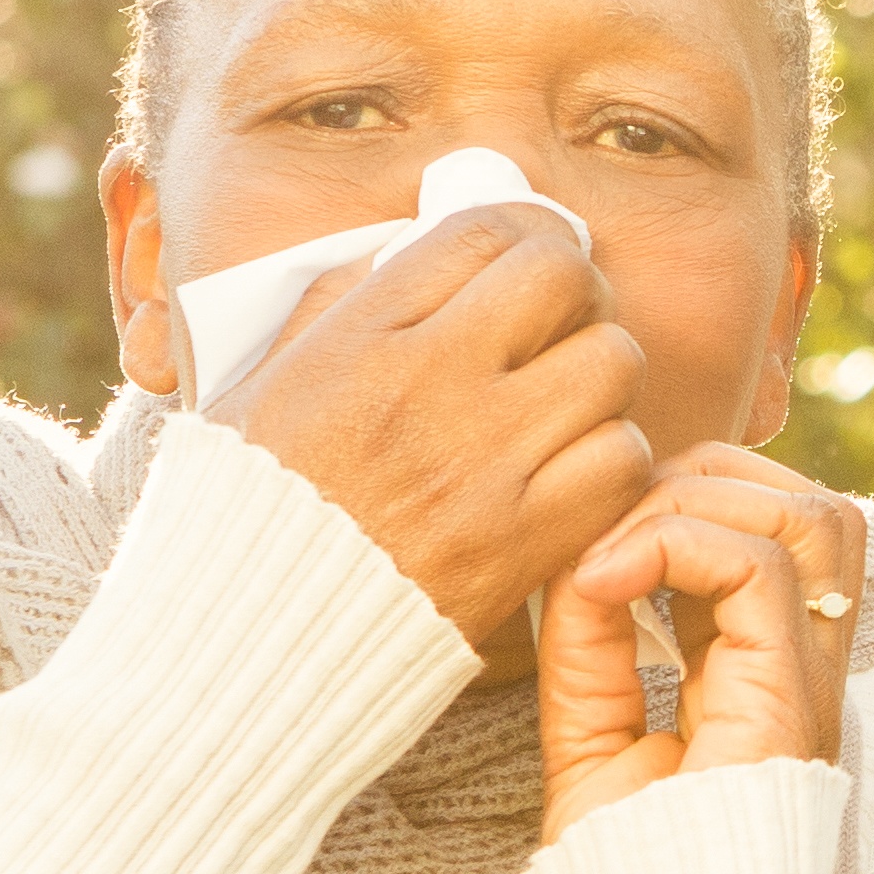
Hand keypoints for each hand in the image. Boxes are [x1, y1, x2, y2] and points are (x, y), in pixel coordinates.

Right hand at [209, 207, 656, 646]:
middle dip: (578, 293)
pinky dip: (614, 460)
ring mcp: (480, 464)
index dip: (526, 233)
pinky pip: (622, 462)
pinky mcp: (522, 541)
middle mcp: (426, 386)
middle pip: (565, 279)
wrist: (251, 640)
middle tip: (563, 325)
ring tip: (570, 404)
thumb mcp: (261, 385)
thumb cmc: (252, 512)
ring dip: (602, 378)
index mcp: (358, 339)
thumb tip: (407, 251)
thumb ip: (333, 309)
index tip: (530, 258)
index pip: (484, 233)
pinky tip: (575, 470)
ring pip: (611, 365)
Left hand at [534, 444, 867, 840]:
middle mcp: (804, 667)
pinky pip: (761, 567)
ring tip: (616, 553)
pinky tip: (607, 580)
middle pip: (810, 505)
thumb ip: (590, 643)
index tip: (596, 549)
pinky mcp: (789, 698)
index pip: (773, 536)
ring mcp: (807, 681)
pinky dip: (676, 544)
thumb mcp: (589, 732)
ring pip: (813, 515)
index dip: (690, 503)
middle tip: (609, 534)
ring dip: (701, 503)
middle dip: (703, 480)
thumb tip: (585, 555)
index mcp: (766, 671)